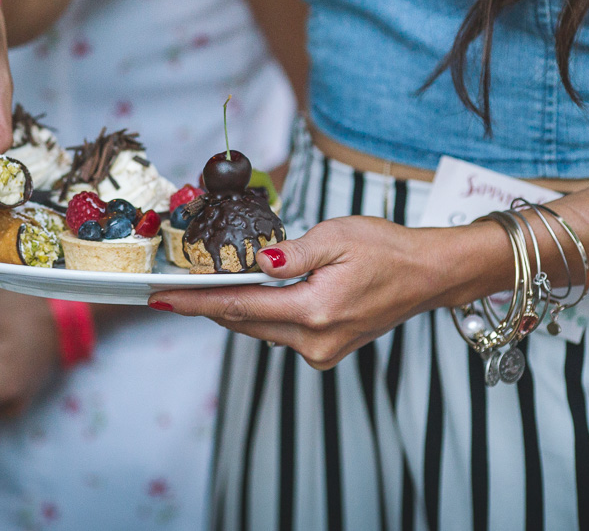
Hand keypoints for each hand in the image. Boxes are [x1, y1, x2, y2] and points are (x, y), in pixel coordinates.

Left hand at [149, 216, 509, 368]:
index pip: (238, 306)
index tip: (160, 300)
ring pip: (258, 329)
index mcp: (315, 311)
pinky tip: (243, 296)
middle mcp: (315, 340)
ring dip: (229, 309)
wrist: (428, 275)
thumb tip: (256, 262)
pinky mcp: (326, 350)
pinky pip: (278, 332)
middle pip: (242, 322)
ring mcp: (321, 350)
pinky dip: (256, 314)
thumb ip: (291, 253)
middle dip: (203, 306)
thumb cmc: (387, 249)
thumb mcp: (336, 236)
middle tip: (166, 292)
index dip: (194, 303)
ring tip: (196, 290)